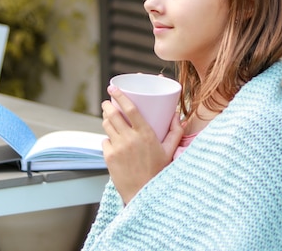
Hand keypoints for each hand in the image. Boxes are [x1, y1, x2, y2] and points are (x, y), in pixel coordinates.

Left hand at [101, 85, 182, 204]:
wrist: (143, 195)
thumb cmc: (158, 172)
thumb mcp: (170, 151)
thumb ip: (175, 132)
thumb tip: (177, 116)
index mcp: (145, 134)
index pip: (130, 108)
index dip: (120, 95)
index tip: (113, 88)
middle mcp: (130, 139)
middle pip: (113, 114)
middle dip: (107, 105)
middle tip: (108, 102)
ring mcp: (118, 148)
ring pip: (106, 125)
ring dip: (106, 119)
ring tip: (109, 118)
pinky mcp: (108, 157)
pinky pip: (104, 141)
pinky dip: (108, 139)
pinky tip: (113, 142)